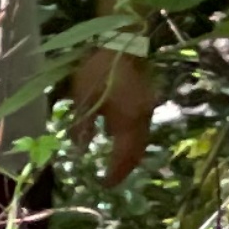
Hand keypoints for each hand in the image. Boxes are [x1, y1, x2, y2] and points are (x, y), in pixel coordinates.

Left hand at [66, 35, 157, 187]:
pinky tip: (120, 139)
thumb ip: (84, 126)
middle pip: (137, 152)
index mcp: (128, 124)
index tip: (105, 185)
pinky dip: (132, 140)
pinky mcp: (147, 100)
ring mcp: (147, 110)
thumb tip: (80, 149)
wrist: (124, 43)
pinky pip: (141, 129)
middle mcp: (142, 121)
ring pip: (141, 141)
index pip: (123, 157)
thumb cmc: (100, 71)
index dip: (115, 173)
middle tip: (112, 180)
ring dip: (130, 155)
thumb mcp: (84, 98)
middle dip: (125, 168)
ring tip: (117, 165)